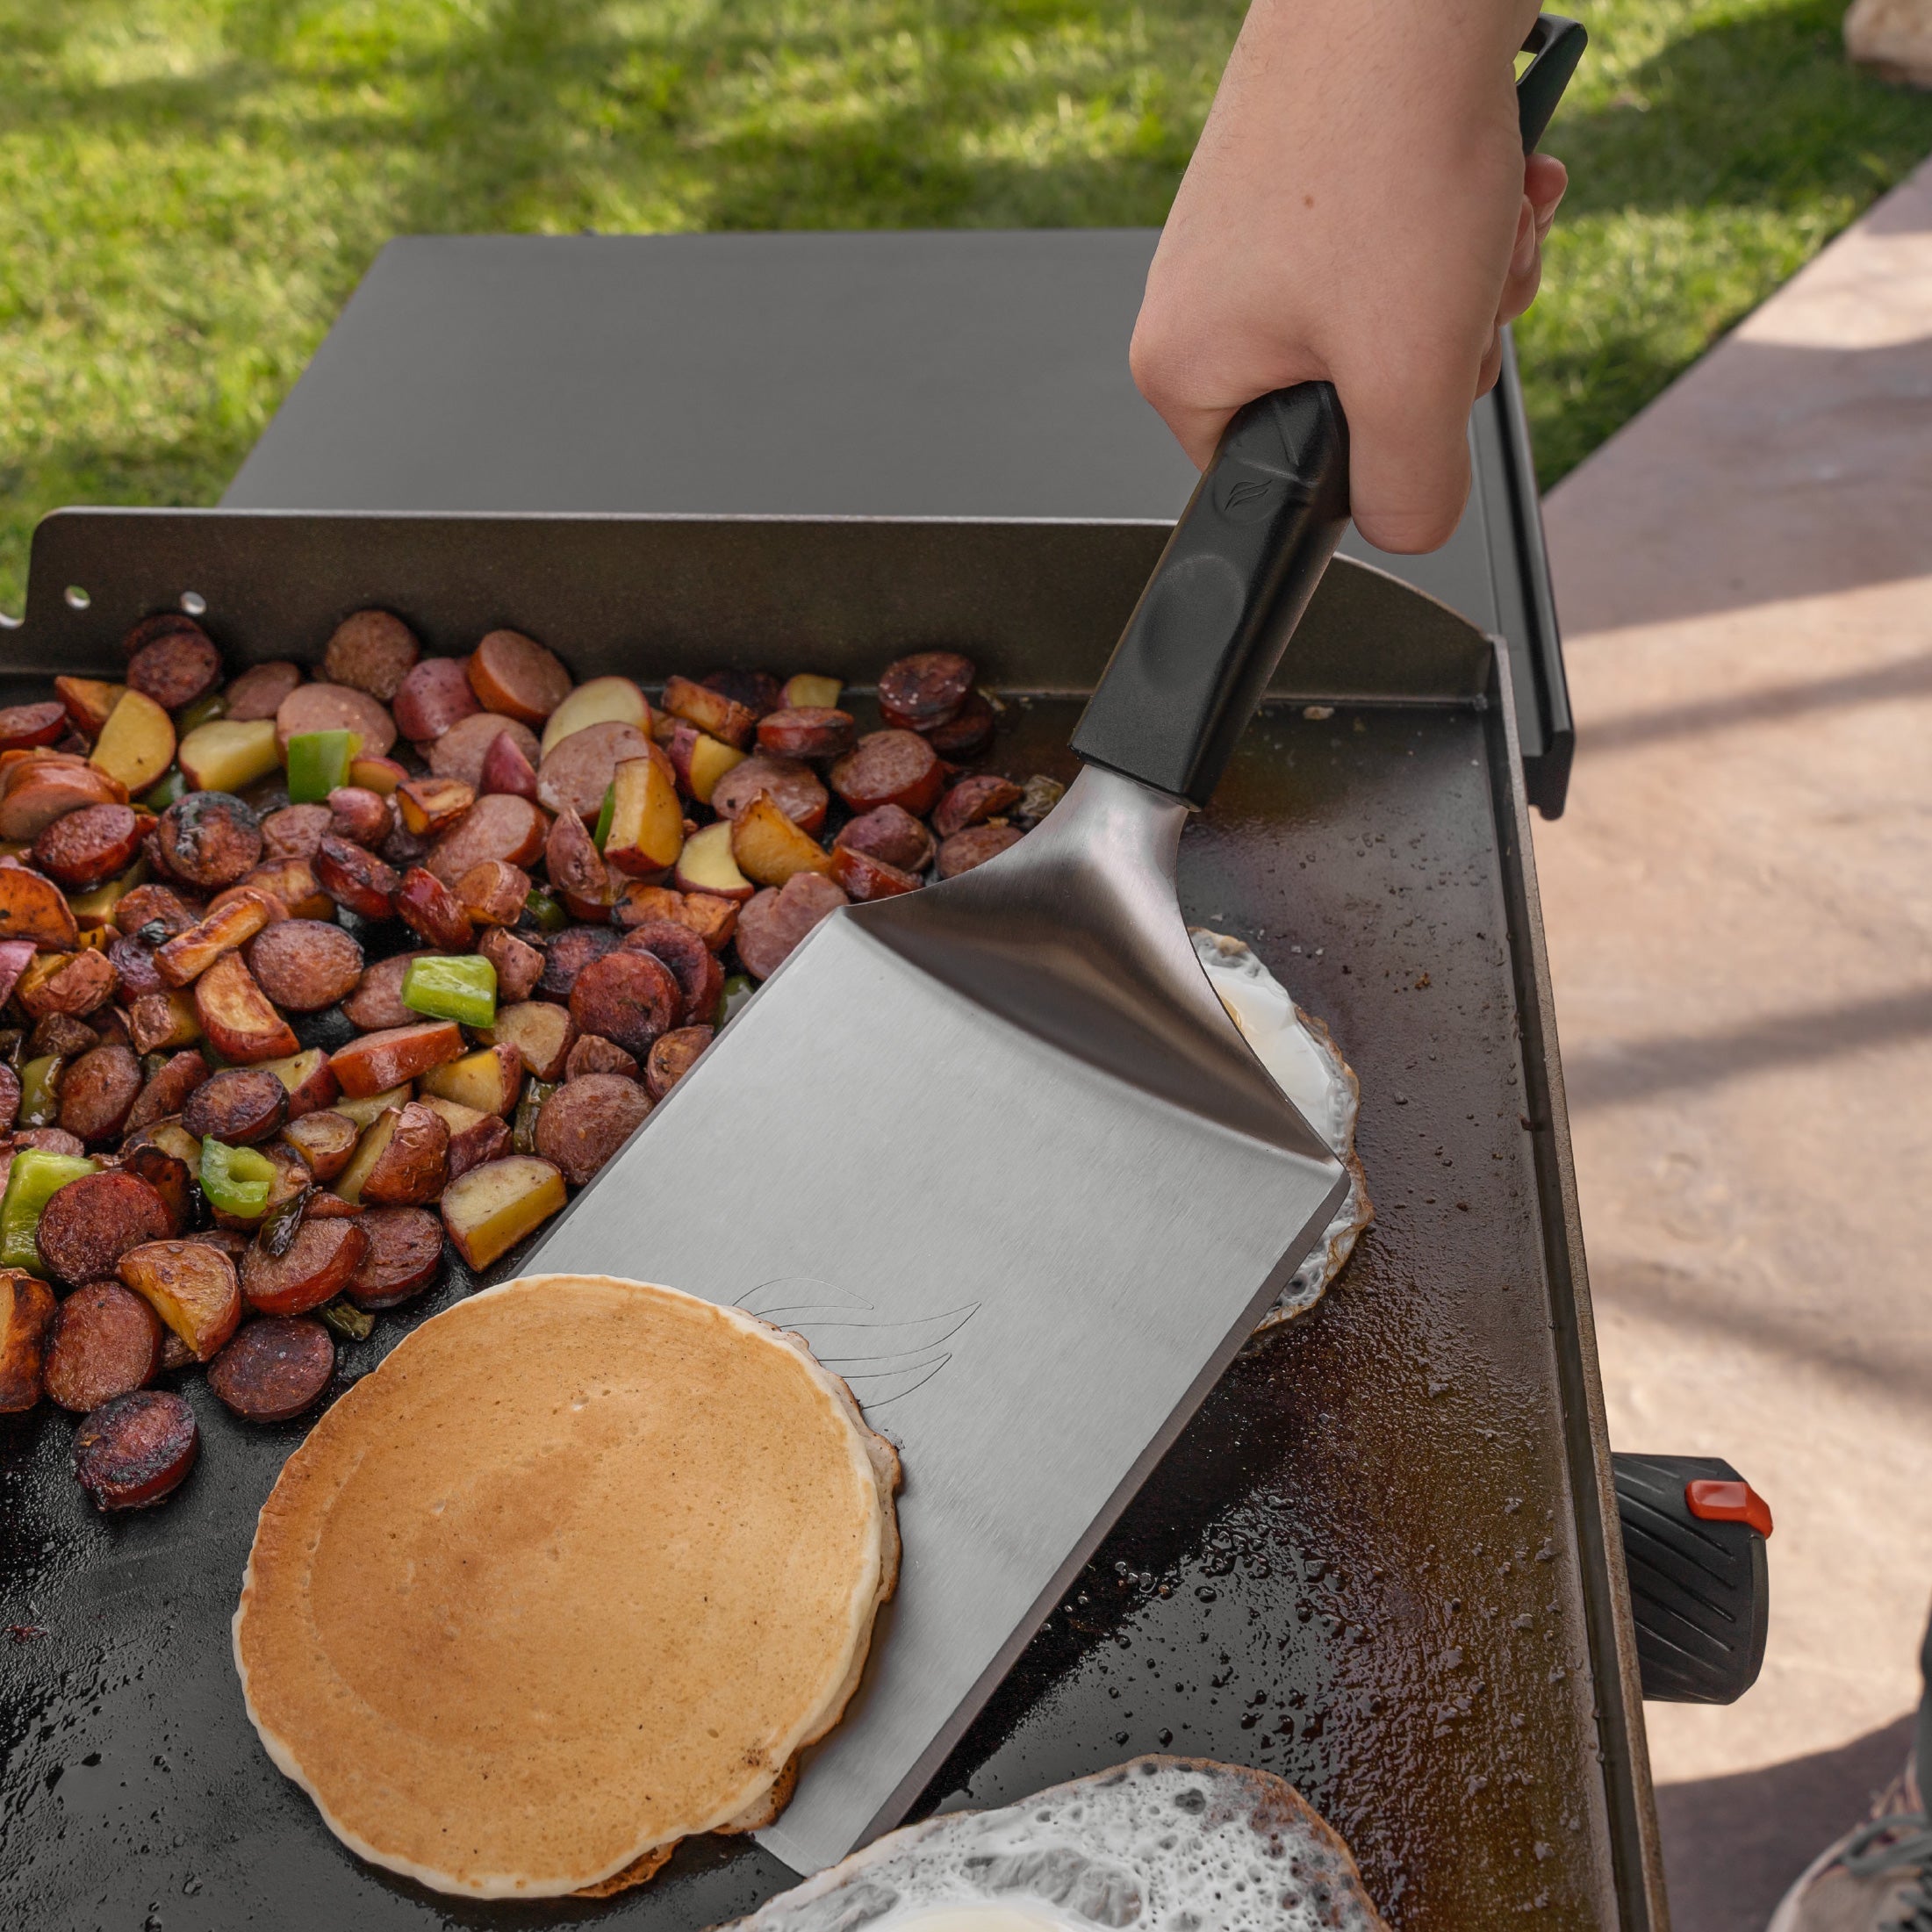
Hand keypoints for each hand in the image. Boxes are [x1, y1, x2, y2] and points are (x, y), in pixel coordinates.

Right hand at [1130, 0, 1567, 553]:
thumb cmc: (1386, 145)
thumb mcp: (1410, 371)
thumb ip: (1408, 490)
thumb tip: (1411, 532)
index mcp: (1186, 366)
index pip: (1286, 480)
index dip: (1381, 445)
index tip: (1426, 379)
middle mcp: (1203, 300)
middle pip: (1354, 396)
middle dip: (1443, 348)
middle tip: (1464, 285)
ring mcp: (1254, 232)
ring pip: (1391, 318)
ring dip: (1468, 281)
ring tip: (1480, 214)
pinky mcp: (1307, 176)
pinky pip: (1398, 246)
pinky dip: (1460, 223)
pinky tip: (1485, 175)